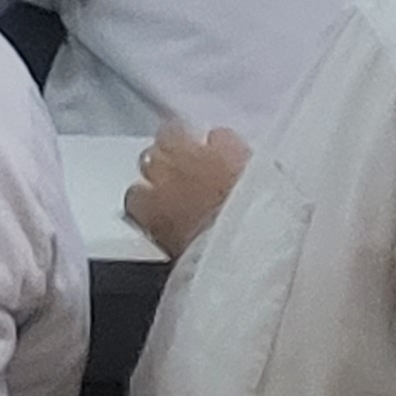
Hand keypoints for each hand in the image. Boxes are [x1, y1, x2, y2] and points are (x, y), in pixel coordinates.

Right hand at [126, 125, 251, 260]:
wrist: (260, 247)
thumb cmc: (222, 262)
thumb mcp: (183, 256)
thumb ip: (171, 236)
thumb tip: (173, 235)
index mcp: (151, 210)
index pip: (135, 196)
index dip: (150, 201)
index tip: (162, 208)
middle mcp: (164, 175)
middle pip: (149, 158)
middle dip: (163, 168)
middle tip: (181, 182)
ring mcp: (194, 154)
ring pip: (172, 133)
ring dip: (183, 146)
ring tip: (200, 159)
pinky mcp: (228, 144)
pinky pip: (217, 135)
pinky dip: (222, 144)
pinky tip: (231, 155)